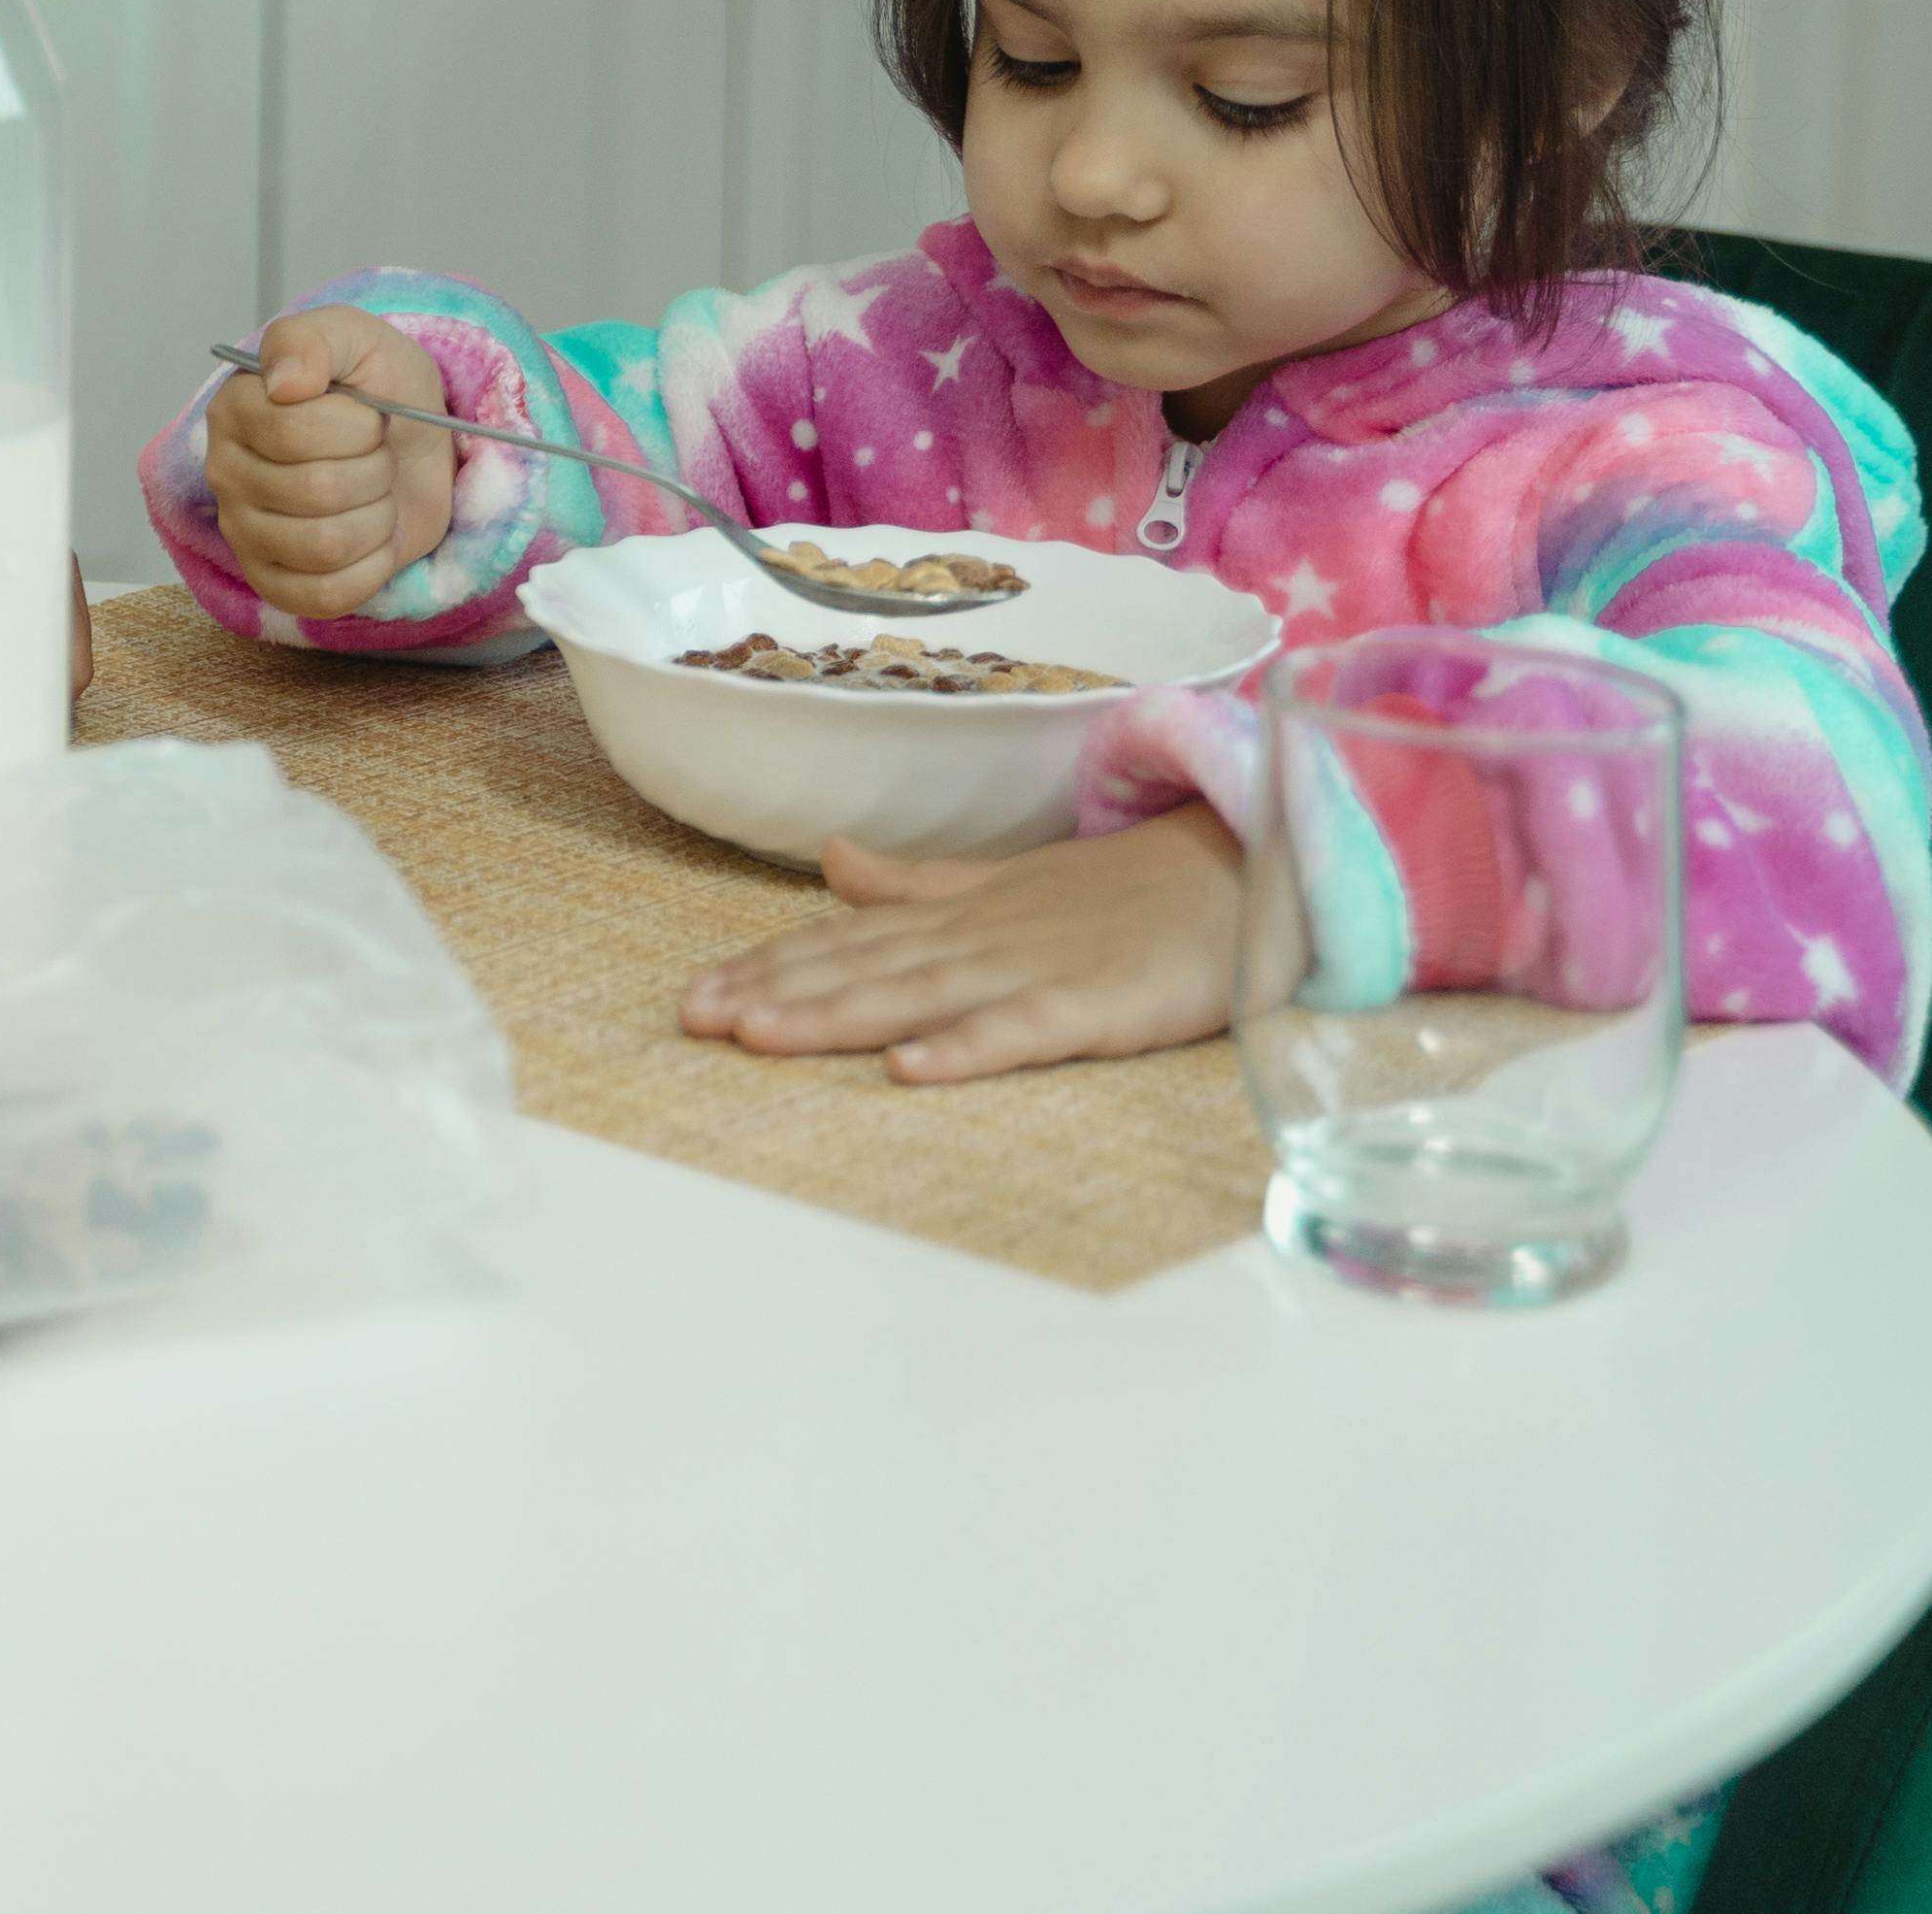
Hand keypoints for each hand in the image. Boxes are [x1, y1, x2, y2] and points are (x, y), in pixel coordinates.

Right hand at [203, 306, 453, 616]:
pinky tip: (372, 540)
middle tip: (376, 456)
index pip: (294, 433)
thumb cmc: (378, 390)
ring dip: (376, 519)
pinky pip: (325, 596)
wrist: (412, 442)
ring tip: (374, 495)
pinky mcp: (273, 582)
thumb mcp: (356, 339)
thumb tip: (282, 381)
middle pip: (315, 492)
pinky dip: (370, 569)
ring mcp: (244, 533)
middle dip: (374, 472)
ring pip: (325, 546)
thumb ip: (313, 341)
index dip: (355, 427)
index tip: (368, 415)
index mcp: (236, 409)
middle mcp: (226, 472)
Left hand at [681, 806, 1245, 1084]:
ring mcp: (1035, 967)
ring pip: (917, 993)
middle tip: (693, 1018)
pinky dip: (965, 1047)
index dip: (769, 965)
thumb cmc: (1123, 893)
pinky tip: (908, 1068)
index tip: (695, 995)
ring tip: (759, 1035)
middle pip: (861, 967)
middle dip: (774, 992)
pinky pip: (1021, 1029)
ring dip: (835, 1014)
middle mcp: (979, 936)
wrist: (1238, 875)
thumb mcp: (1008, 883)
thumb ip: (919, 885)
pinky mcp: (1096, 1004)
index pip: (845, 940)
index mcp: (957, 914)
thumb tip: (834, 863)